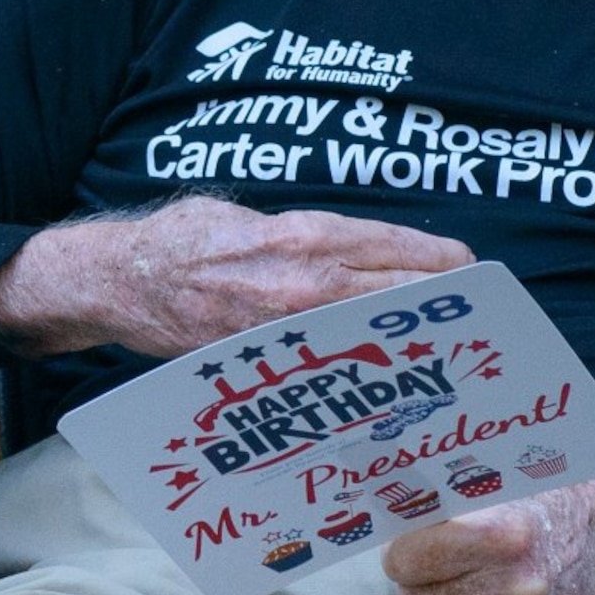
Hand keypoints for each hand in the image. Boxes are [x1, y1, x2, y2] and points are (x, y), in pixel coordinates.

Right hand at [0, 196, 473, 358]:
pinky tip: (376, 380)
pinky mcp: (271, 364)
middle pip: (410, 303)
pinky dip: (360, 374)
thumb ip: (309, 233)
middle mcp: (309, 285)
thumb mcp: (252, 215)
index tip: (470, 282)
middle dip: (444, 314)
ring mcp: (291, 331)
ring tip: (436, 356)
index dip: (451, 273)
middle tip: (469, 325)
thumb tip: (360, 249)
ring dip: (412, 348)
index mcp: (311, 238)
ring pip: (380, 341)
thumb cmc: (186, 239)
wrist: (124, 281)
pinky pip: (334, 370)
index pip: (410, 257)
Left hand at [384, 479, 594, 594]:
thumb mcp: (488, 483)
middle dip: (412, 580)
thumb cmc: (532, 500)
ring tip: (452, 578)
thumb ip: (435, 501)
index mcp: (501, 535)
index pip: (404, 562)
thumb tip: (377, 517)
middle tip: (424, 562)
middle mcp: (517, 584)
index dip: (398, 551)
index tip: (405, 541)